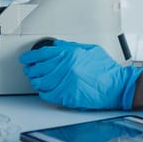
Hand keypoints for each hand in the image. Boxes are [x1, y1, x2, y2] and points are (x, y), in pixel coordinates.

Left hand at [19, 41, 141, 109]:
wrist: (116, 86)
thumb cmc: (106, 69)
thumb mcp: (90, 50)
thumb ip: (71, 47)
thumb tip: (56, 45)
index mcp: (70, 54)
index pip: (43, 54)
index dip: (31, 57)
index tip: (26, 59)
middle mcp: (66, 67)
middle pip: (39, 68)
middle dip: (31, 70)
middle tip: (29, 70)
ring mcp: (65, 82)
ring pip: (41, 82)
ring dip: (36, 82)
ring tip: (35, 81)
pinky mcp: (67, 96)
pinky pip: (48, 95)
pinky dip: (43, 93)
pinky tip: (44, 91)